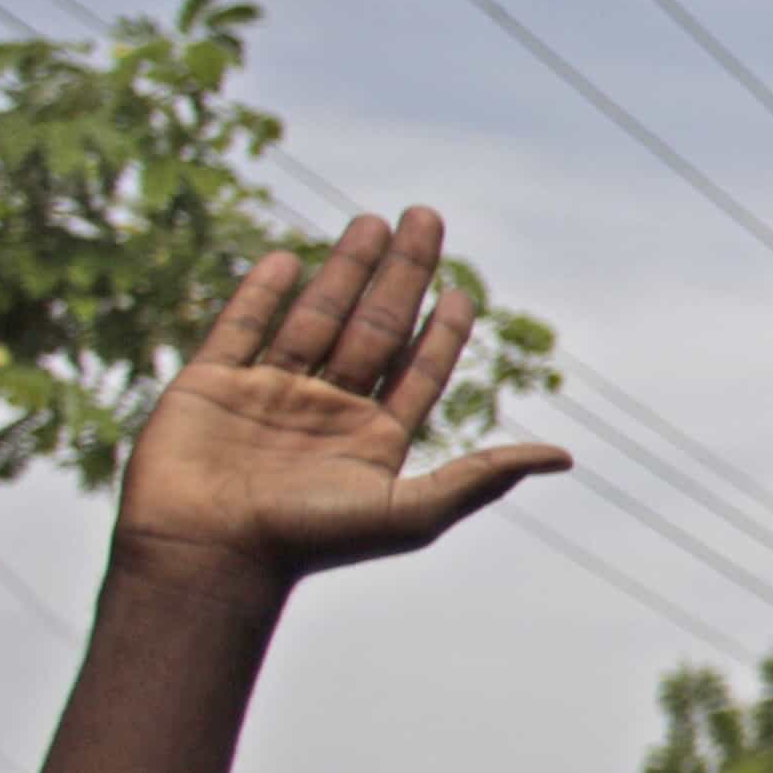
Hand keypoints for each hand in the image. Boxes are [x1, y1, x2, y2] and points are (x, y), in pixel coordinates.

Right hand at [117, 213, 565, 583]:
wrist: (208, 555)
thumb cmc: (311, 542)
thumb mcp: (412, 511)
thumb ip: (482, 477)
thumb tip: (565, 458)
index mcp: (372, 441)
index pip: (418, 371)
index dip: (441, 332)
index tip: (462, 288)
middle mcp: (325, 414)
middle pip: (374, 329)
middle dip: (402, 274)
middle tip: (426, 217)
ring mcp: (266, 396)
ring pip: (315, 318)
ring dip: (345, 270)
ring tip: (373, 222)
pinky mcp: (207, 386)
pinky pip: (239, 329)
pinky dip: (261, 294)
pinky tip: (289, 260)